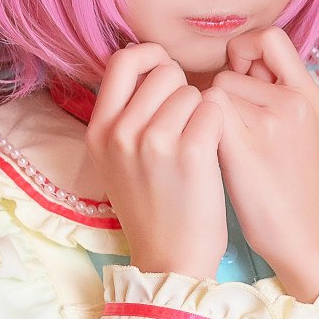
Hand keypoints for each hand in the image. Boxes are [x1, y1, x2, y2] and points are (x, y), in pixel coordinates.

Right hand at [85, 44, 226, 276]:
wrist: (171, 260)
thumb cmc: (153, 207)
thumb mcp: (117, 160)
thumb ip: (124, 115)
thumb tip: (147, 63)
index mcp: (98, 130)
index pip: (122, 60)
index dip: (151, 58)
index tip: (167, 77)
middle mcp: (120, 131)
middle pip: (163, 71)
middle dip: (183, 90)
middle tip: (187, 125)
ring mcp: (153, 141)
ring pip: (192, 90)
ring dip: (203, 112)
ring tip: (197, 146)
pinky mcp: (190, 152)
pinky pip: (214, 110)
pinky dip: (220, 127)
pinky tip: (213, 154)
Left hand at [202, 28, 318, 301]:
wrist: (298, 234)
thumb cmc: (289, 183)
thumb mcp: (300, 127)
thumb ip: (275, 92)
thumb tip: (238, 63)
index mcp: (309, 92)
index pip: (270, 38)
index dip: (246, 50)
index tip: (238, 80)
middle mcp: (294, 99)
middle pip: (233, 67)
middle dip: (222, 91)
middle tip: (230, 125)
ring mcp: (272, 120)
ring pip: (214, 90)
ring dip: (208, 113)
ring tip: (227, 147)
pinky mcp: (245, 143)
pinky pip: (206, 111)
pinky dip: (201, 128)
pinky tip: (212, 154)